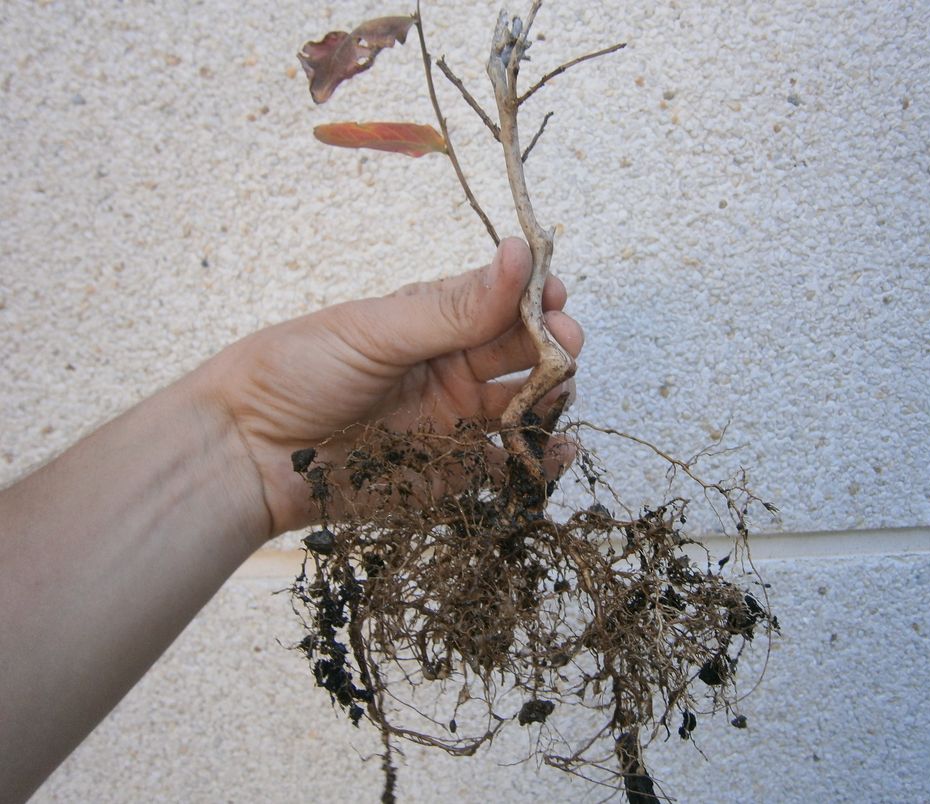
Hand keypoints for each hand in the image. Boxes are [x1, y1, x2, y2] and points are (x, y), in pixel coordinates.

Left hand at [203, 237, 583, 536]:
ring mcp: (454, 420)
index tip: (555, 296)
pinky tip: (558, 452)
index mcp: (434, 322)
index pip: (502, 301)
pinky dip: (539, 460)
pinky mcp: (450, 471)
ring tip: (557, 396)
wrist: (245, 454)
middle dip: (552, 345)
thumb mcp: (377, 331)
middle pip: (522, 352)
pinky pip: (506, 464)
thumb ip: (454, 308)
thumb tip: (519, 253)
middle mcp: (452, 367)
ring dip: (551, 398)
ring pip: (524, 406)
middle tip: (564, 346)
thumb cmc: (296, 372)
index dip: (535, 296)